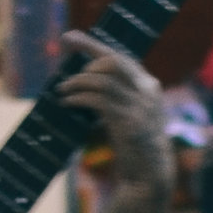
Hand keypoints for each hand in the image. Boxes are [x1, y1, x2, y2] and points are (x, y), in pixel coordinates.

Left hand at [55, 35, 172, 187]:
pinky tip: (67, 102)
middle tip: (64, 58)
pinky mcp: (129, 123)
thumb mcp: (132, 115)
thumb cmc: (136, 146)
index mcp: (149, 86)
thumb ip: (119, 97)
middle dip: (86, 53)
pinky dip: (78, 98)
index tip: (69, 37)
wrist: (150, 176)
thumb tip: (86, 79)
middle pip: (114, 61)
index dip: (93, 45)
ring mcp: (140, 107)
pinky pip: (98, 101)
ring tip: (63, 88)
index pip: (121, 57)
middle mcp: (148, 91)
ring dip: (77, 82)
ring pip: (103, 80)